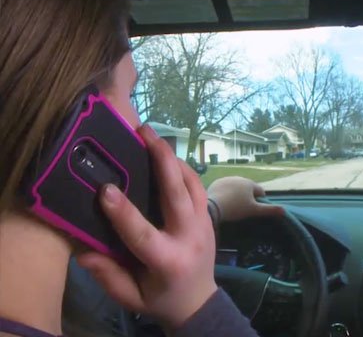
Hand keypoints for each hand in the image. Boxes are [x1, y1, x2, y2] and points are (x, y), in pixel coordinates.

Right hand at [77, 124, 216, 330]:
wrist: (199, 301)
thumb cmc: (160, 299)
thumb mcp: (131, 297)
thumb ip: (108, 276)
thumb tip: (83, 252)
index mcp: (168, 261)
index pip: (143, 233)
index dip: (123, 211)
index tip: (105, 189)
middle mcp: (189, 237)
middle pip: (178, 193)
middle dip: (162, 160)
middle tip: (144, 133)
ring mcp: (203, 223)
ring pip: (192, 183)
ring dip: (173, 157)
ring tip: (152, 137)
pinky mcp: (207, 215)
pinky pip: (197, 186)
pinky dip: (183, 168)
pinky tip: (167, 156)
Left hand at [207, 176, 283, 222]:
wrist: (214, 206)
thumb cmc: (236, 208)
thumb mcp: (254, 211)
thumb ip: (269, 209)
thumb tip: (284, 210)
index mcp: (250, 183)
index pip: (260, 192)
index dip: (260, 201)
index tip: (255, 210)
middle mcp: (240, 178)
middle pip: (248, 188)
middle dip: (248, 196)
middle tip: (243, 209)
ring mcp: (228, 179)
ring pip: (237, 187)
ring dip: (237, 194)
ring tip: (233, 206)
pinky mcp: (217, 182)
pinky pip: (225, 187)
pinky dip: (226, 193)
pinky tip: (223, 201)